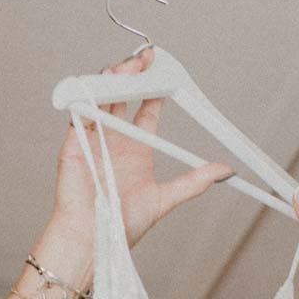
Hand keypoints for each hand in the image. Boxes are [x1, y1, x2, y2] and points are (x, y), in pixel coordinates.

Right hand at [49, 47, 231, 252]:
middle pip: (123, 97)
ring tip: (125, 66)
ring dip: (111, 80)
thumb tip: (225, 171)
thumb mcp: (164, 200)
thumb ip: (193, 182)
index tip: (165, 70)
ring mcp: (93, 140)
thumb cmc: (122, 225)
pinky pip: (78, 113)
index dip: (155, 88)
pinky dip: (85, 96)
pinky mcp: (73, 145)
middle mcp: (115, 140)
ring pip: (101, 99)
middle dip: (133, 75)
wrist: (93, 241)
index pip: (147, 109)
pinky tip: (96, 83)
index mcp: (136, 149)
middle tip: (146, 57)